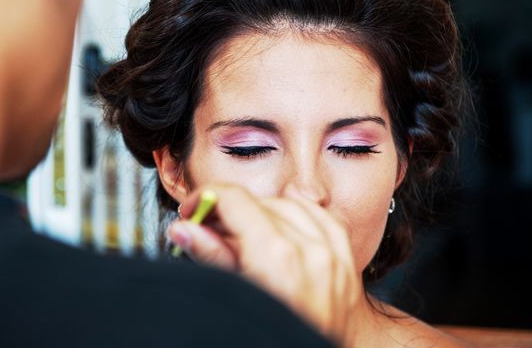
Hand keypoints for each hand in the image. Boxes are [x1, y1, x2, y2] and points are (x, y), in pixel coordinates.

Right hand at [168, 184, 361, 343]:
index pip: (236, 200)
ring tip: (246, 232)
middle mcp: (308, 251)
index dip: (207, 199)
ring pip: (292, 205)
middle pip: (260, 203)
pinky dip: (303, 216)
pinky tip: (287, 225)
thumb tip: (185, 230)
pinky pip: (326, 219)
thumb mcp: (232, 298)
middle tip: (210, 230)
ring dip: (264, 213)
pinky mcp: (346, 266)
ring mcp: (331, 257)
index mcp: (275, 257)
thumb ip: (210, 257)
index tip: (194, 209)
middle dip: (231, 212)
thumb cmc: (270, 341)